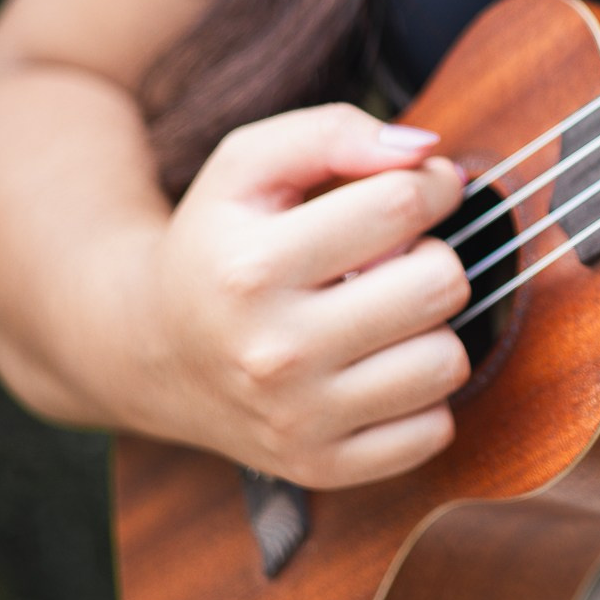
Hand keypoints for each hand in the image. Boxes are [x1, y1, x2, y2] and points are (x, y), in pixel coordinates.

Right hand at [133, 104, 473, 487]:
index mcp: (252, 267)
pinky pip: (434, 430)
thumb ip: (333, 132)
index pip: (402, 206)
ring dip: (431, 329)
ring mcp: (298, 420)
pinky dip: (421, 397)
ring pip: (447, 361)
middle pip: (439, 284)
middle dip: (432, 256)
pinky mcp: (320, 467)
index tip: (423, 186)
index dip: (432, 184)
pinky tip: (378, 368)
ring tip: (384, 314)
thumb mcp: (249, 164)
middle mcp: (273, 352)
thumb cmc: (219, 243)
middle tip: (395, 257)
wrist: (152, 350)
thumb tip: (424, 151)